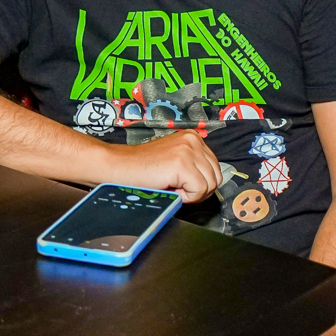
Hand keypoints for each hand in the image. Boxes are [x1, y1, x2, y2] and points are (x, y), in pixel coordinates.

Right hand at [106, 130, 221, 202]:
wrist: (120, 167)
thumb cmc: (143, 169)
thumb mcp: (175, 161)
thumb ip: (194, 165)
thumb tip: (211, 183)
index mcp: (193, 138)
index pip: (215, 168)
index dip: (200, 182)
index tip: (182, 183)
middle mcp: (193, 140)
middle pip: (216, 177)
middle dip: (198, 189)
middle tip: (177, 187)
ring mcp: (188, 150)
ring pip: (209, 185)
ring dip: (191, 193)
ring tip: (171, 186)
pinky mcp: (182, 164)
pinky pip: (199, 191)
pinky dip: (185, 197)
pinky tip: (169, 187)